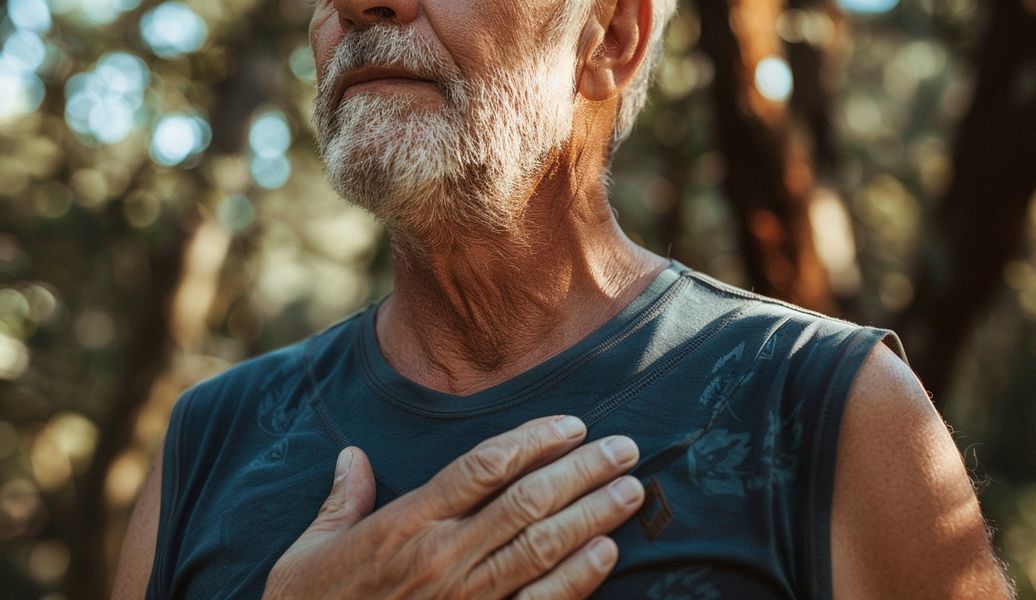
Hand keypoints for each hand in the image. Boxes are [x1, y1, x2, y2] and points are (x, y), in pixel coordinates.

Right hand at [263, 415, 644, 599]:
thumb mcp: (308, 553)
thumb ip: (340, 502)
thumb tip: (353, 456)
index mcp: (405, 524)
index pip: (484, 466)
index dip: (534, 440)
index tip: (571, 424)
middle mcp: (443, 556)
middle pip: (527, 500)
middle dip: (583, 470)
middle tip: (625, 447)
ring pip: (542, 546)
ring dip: (592, 514)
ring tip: (630, 489)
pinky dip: (578, 579)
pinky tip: (607, 553)